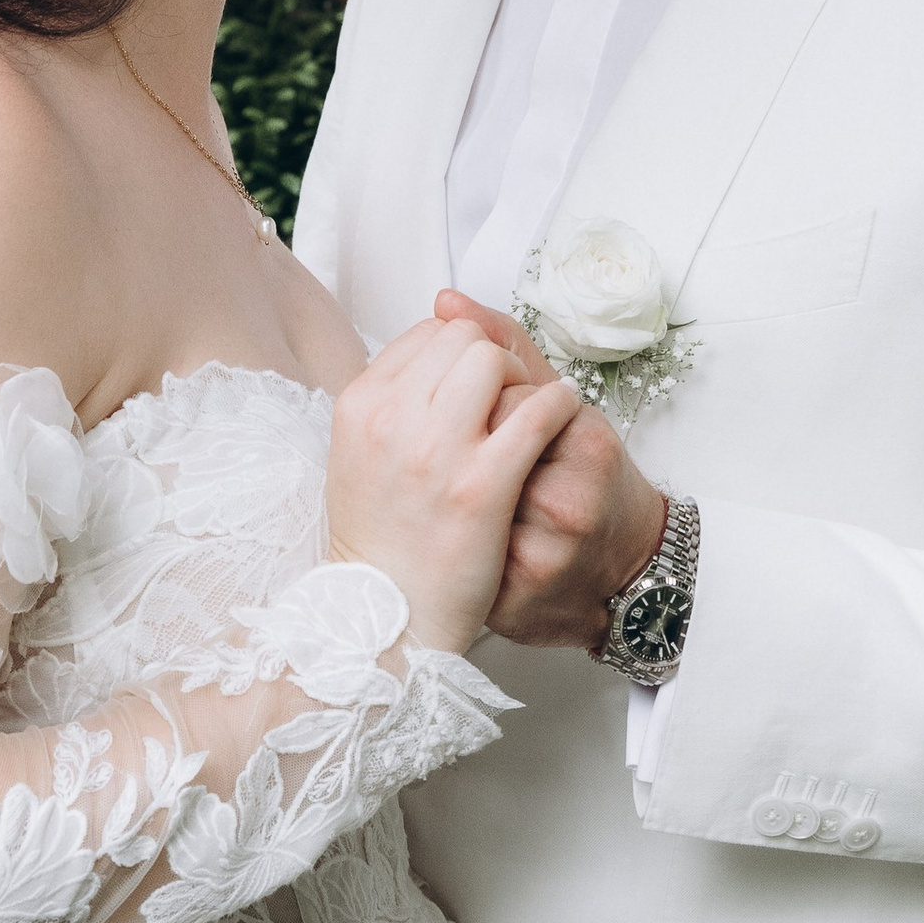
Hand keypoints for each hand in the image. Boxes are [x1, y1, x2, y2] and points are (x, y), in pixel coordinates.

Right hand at [326, 317, 580, 653]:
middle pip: (461, 340)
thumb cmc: (380, 538)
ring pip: (494, 363)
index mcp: (360, 407)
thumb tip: (444, 306)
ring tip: (533, 409)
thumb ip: (398, 385)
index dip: (460, 351)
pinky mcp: (482, 486)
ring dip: (523, 378)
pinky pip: (536, 412)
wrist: (386, 616)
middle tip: (506, 396)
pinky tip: (563, 417)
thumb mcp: (367, 452)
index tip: (475, 383)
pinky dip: (559, 405)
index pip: (425, 334)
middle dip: (492, 359)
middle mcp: (391, 420)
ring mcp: (436, 452)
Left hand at [434, 290, 668, 648]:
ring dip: (455, 493)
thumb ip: (506, 348)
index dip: (486, 411)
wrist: (622, 577)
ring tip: (471, 495)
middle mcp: (568, 505)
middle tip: (478, 460)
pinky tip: (464, 531)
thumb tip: (444, 300)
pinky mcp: (513, 605)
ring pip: (462, 509)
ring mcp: (539, 560)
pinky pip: (458, 558)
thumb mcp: (565, 408)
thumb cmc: (591, 483)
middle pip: (477, 456)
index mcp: (587, 449)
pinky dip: (454, 539)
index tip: (494, 421)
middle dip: (468, 453)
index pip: (503, 405)